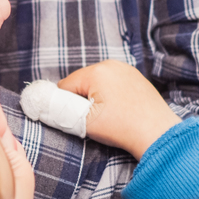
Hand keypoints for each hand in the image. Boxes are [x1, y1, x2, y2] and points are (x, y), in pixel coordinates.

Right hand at [57, 60, 179, 159]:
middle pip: (81, 81)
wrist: (157, 134)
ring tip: (110, 116)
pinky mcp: (136, 77)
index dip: (66, 104)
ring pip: (97, 82)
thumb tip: (41, 104)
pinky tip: (121, 110)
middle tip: (97, 119)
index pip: (65, 85)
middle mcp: (111, 64)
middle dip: (82, 99)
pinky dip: (111, 95)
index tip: (79, 119)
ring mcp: (126, 69)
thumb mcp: (83, 122)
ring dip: (96, 97)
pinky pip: (113, 83)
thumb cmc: (121, 128)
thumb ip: (58, 111)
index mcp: (96, 71)